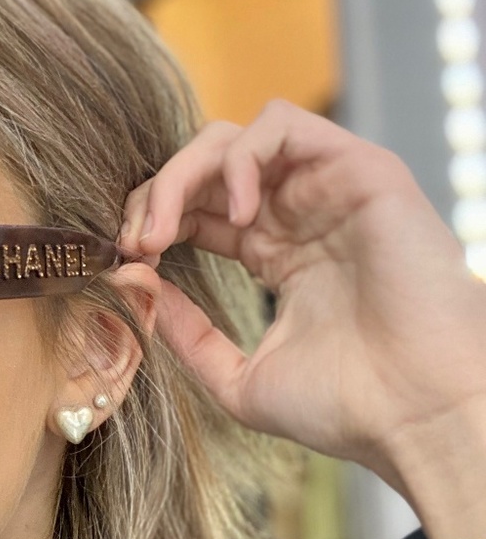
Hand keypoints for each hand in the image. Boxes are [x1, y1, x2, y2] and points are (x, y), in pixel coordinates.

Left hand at [120, 100, 485, 538]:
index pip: (197, 211)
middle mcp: (298, 216)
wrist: (415, 413)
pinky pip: (280, 125)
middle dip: (153, 197)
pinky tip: (230, 215)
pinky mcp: (357, 169)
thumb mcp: (237, 378)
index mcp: (276, 254)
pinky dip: (237, 159)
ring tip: (161, 231)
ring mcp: (327, 190)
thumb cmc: (343, 406)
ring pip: (232, 138)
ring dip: (181, 175)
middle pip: (204, 168)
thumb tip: (134, 288)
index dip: (152, 223)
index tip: (123, 260)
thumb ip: (187, 335)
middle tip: (131, 243)